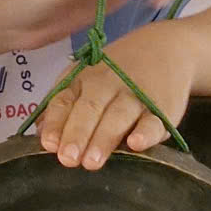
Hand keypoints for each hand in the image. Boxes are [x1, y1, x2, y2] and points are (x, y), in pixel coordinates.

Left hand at [34, 0, 210, 170]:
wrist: (168, 48)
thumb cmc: (116, 72)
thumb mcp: (87, 78)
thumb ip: (63, 106)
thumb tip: (42, 137)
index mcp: (84, 78)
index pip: (65, 100)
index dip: (56, 122)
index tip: (48, 144)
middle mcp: (108, 84)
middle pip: (90, 109)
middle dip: (77, 133)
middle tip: (67, 159)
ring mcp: (136, 95)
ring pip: (118, 116)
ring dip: (104, 138)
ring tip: (91, 163)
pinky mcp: (163, 107)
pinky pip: (154, 120)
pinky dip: (146, 132)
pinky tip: (136, 144)